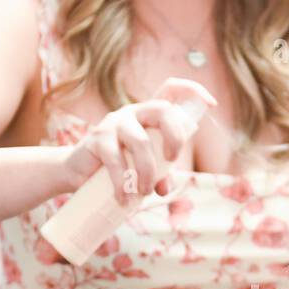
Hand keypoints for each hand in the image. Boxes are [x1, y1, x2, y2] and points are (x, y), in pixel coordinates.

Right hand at [59, 78, 216, 204]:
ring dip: (147, 172)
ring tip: (142, 193)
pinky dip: (122, 183)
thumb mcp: (143, 170)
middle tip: (171, 160)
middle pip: (163, 110)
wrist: (77, 173)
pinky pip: (115, 160)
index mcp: (149, 115)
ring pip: (141, 142)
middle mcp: (133, 112)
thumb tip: (166, 189)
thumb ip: (160, 175)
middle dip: (175, 137)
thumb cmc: (117, 169)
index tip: (211, 104)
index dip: (193, 91)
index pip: (171, 89)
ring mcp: (114, 123)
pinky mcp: (97, 139)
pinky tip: (123, 198)